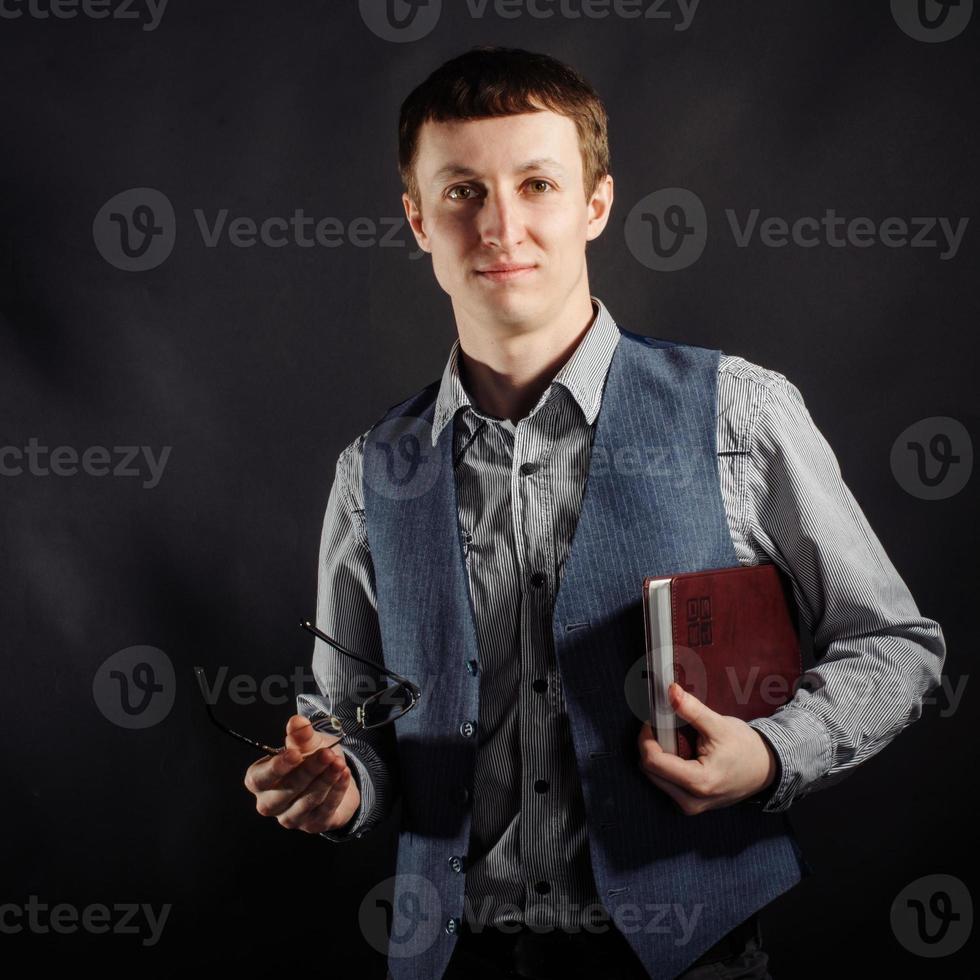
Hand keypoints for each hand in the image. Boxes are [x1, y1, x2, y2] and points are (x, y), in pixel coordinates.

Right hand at [244, 714, 360, 833]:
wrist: (332, 777)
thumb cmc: (310, 760)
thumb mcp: (306, 744)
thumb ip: (300, 735)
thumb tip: (297, 721)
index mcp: (260, 781)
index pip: (260, 779)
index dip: (277, 767)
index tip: (295, 754)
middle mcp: (270, 803)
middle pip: (286, 790)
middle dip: (309, 771)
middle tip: (327, 754)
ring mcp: (291, 817)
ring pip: (307, 801)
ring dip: (326, 780)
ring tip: (339, 763)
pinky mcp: (313, 825)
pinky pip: (325, 809)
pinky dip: (337, 790)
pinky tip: (344, 775)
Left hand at [637, 683, 777, 814]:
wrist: (767, 770)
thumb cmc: (746, 749)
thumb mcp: (719, 725)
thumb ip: (692, 709)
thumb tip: (670, 691)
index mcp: (699, 782)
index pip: (653, 761)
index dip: (646, 737)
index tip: (652, 720)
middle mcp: (691, 801)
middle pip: (650, 770)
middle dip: (652, 745)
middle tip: (663, 727)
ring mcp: (690, 806)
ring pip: (654, 778)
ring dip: (658, 755)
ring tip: (676, 740)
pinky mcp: (690, 805)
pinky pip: (665, 783)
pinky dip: (666, 766)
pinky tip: (681, 753)